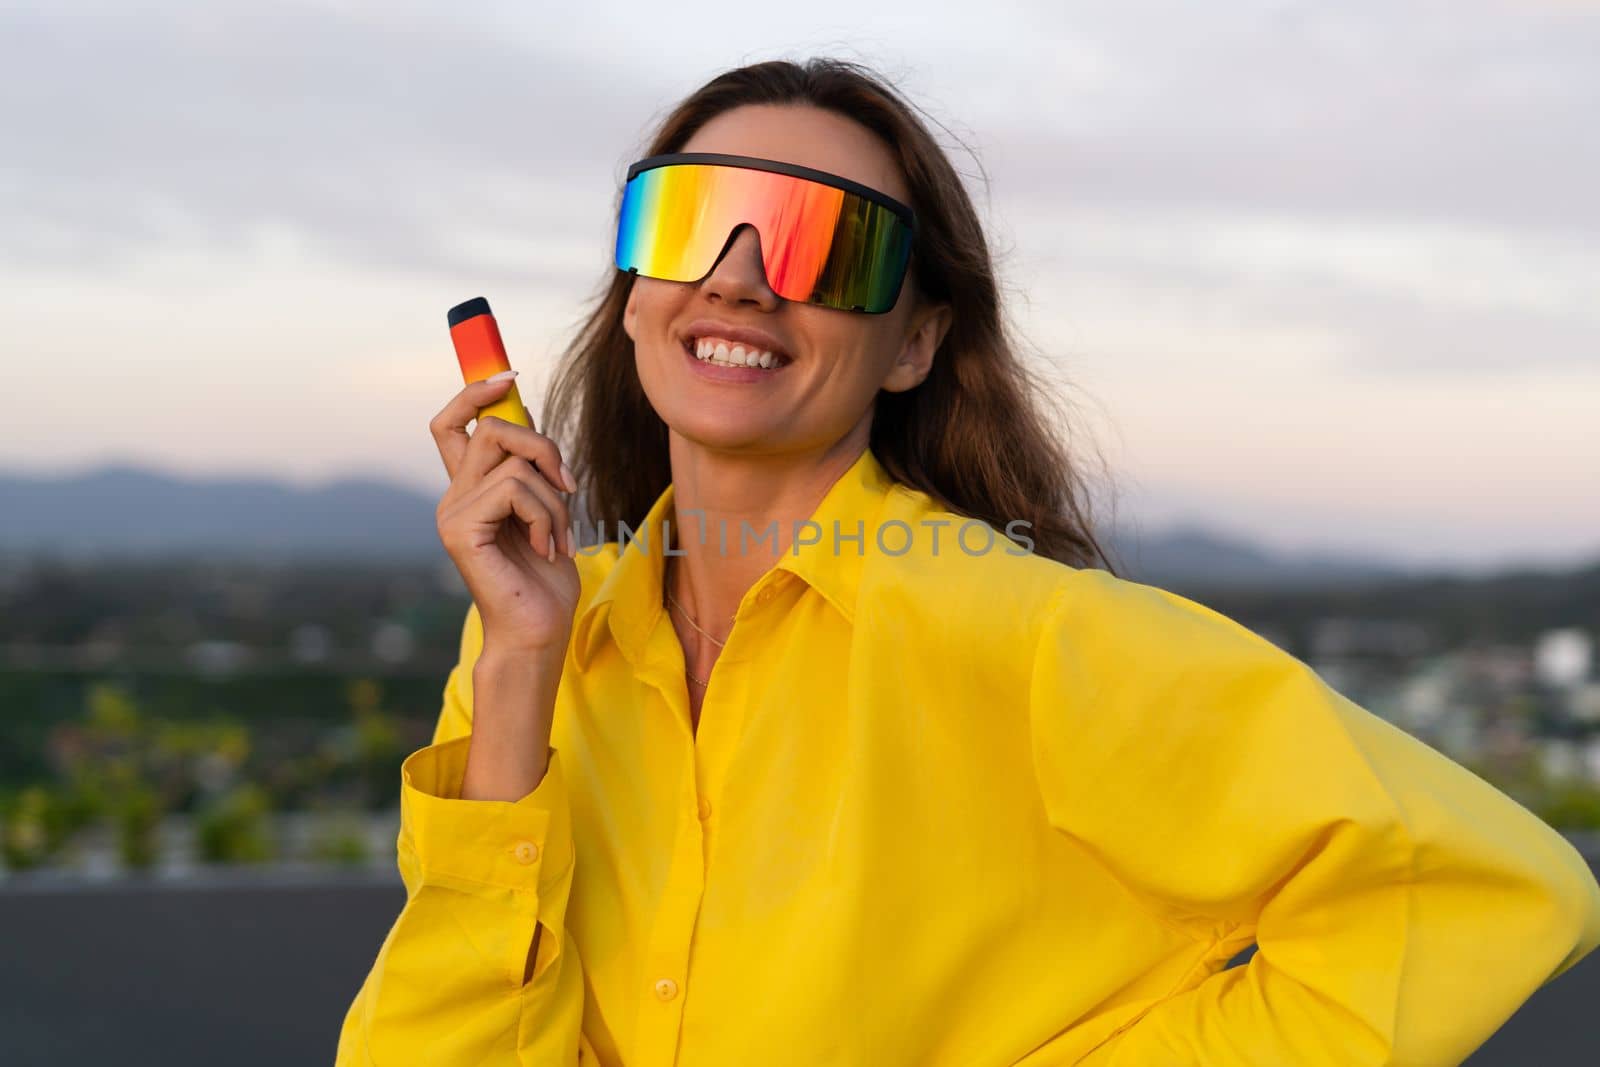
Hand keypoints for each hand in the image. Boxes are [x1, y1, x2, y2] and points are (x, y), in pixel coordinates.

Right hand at [430, 375, 580, 655]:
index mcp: (470, 489)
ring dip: (556, 499)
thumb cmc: (546, 578)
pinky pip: (515, 490)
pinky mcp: (460, 529)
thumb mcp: (546, 510)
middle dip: (544, 446)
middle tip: (569, 486)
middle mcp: (453, 496)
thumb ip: (531, 469)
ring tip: (560, 537)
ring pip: (515, 462)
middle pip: (492, 427)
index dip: (474, 393)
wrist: (538, 631)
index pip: (451, 424)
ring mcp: (452, 512)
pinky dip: (547, 517)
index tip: (508, 376)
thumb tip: (529, 418)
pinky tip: (549, 549)